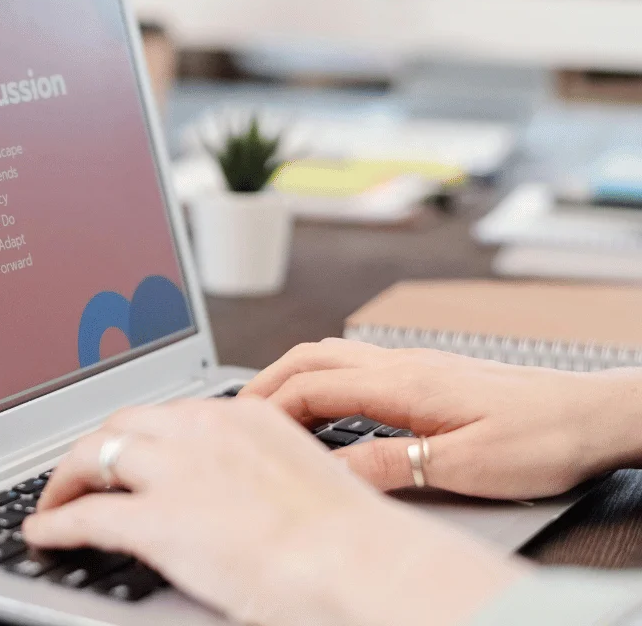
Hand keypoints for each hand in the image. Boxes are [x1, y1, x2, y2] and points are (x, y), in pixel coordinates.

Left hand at [24, 398, 522, 625]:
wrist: (356, 562)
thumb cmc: (349, 537)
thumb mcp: (300, 478)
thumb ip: (258, 471)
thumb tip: (240, 495)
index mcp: (239, 416)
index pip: (169, 414)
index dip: (138, 434)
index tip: (127, 448)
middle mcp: (200, 430)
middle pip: (123, 425)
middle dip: (95, 447)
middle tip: (82, 470)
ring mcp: (174, 471)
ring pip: (93, 456)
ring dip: (65, 478)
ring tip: (54, 497)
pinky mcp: (154, 519)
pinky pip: (85, 515)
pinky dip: (55, 521)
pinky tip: (43, 532)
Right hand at [244, 338, 641, 499]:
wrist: (594, 414)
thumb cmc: (541, 438)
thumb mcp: (463, 466)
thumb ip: (390, 463)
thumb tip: (329, 472)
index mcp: (402, 383)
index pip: (310, 387)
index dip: (267, 410)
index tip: (239, 434)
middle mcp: (401, 364)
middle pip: (309, 358)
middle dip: (263, 383)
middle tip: (232, 414)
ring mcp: (413, 364)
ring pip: (330, 355)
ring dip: (290, 376)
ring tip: (266, 409)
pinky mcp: (428, 373)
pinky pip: (355, 364)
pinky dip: (321, 378)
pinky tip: (324, 405)